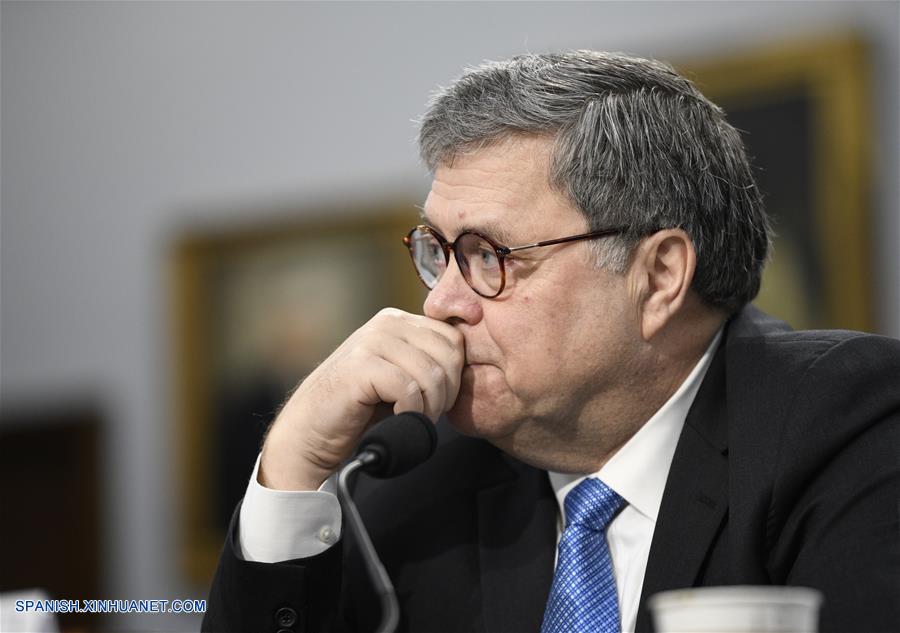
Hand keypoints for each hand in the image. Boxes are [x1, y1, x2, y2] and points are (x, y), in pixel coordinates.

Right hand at [258, 308, 464, 490]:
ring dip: (430, 406)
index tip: (438, 400)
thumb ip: (425, 361)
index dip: (455, 375)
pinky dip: (411, 411)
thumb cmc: (358, 410)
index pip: (454, 338)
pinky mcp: (360, 365)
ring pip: (432, 373)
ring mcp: (371, 341)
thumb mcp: (398, 376)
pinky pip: (409, 388)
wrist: (309, 433)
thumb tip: (469, 362)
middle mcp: (386, 323)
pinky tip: (398, 419)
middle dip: (446, 392)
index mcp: (397, 321)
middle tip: (427, 413)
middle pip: (449, 354)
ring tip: (413, 419)